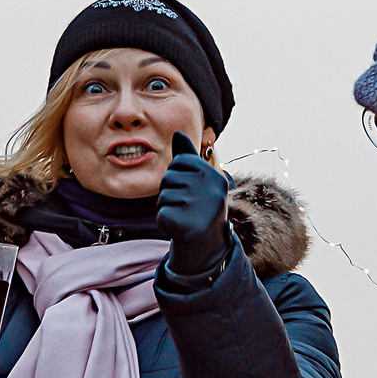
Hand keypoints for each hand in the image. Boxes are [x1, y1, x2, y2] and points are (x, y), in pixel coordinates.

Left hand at [155, 132, 232, 275]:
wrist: (206, 245)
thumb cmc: (199, 207)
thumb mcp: (198, 180)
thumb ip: (187, 157)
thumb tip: (177, 133)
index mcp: (215, 176)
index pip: (180, 161)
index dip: (178, 175)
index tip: (190, 189)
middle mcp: (211, 190)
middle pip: (169, 178)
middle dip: (170, 192)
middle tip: (186, 207)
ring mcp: (200, 208)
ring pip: (163, 196)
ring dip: (167, 208)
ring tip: (183, 217)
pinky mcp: (186, 225)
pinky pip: (161, 214)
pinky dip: (164, 223)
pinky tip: (179, 229)